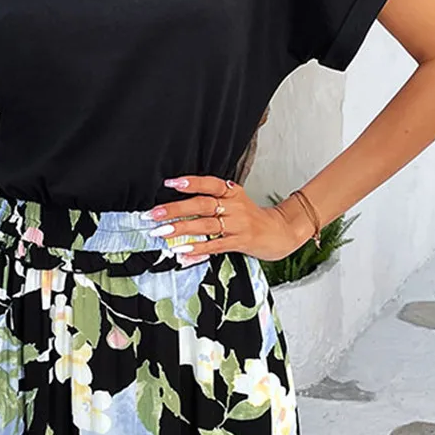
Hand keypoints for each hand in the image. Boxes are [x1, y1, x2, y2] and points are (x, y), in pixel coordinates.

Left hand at [146, 175, 314, 261]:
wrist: (279, 232)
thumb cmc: (251, 217)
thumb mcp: (236, 201)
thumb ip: (213, 198)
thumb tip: (179, 204)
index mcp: (232, 192)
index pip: (210, 183)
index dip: (190, 183)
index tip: (169, 183)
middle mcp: (235, 206)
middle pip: (202, 204)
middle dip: (176, 209)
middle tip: (155, 214)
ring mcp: (238, 225)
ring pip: (206, 225)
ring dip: (182, 229)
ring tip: (162, 233)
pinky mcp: (240, 242)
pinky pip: (215, 245)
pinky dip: (198, 249)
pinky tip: (182, 251)